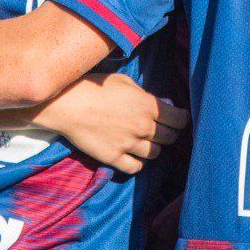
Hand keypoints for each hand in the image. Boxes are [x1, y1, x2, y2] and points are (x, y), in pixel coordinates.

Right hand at [37, 72, 188, 173]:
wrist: (68, 104)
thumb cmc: (95, 87)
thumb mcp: (125, 82)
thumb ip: (146, 95)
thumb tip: (163, 103)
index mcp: (148, 106)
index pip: (179, 119)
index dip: (181, 119)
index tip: (178, 119)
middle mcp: (143, 126)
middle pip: (169, 138)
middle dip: (170, 134)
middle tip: (164, 131)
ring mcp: (129, 144)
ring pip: (155, 153)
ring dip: (154, 148)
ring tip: (147, 142)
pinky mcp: (114, 157)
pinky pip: (136, 167)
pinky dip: (139, 163)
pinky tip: (135, 156)